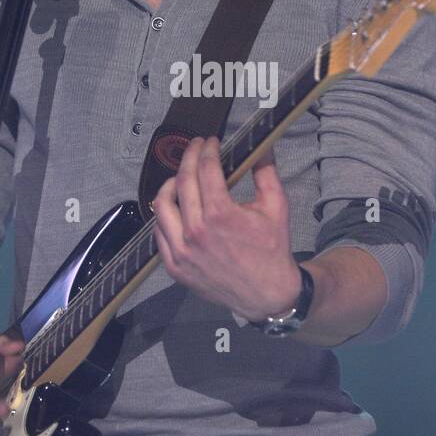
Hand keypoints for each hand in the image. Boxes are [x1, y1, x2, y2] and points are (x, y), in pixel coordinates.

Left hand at [151, 136, 302, 320]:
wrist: (267, 294)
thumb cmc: (272, 249)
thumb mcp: (276, 207)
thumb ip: (266, 172)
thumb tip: (262, 145)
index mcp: (221, 215)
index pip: (206, 169)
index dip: (208, 150)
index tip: (211, 142)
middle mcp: (196, 232)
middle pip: (183, 181)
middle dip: (189, 157)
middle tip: (197, 148)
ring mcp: (182, 251)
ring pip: (162, 205)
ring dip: (171, 184)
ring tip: (182, 176)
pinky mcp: (174, 267)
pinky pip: (159, 232)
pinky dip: (165, 215)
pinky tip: (177, 207)